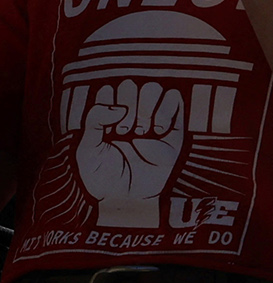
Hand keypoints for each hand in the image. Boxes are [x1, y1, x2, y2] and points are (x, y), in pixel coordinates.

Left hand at [75, 80, 185, 227]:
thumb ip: (95, 120)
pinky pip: (175, 98)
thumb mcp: (87, 150)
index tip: (106, 128)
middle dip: (126, 107)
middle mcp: (130, 112)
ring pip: (153, 87)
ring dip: (146, 108)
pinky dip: (166, 110)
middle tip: (123, 132)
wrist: (128, 197)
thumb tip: (119, 107)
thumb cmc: (105, 175)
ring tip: (141, 131)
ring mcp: (152, 116)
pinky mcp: (174, 124)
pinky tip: (159, 131)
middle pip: (131, 85)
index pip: (108, 88)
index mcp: (106, 115)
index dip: (107, 103)